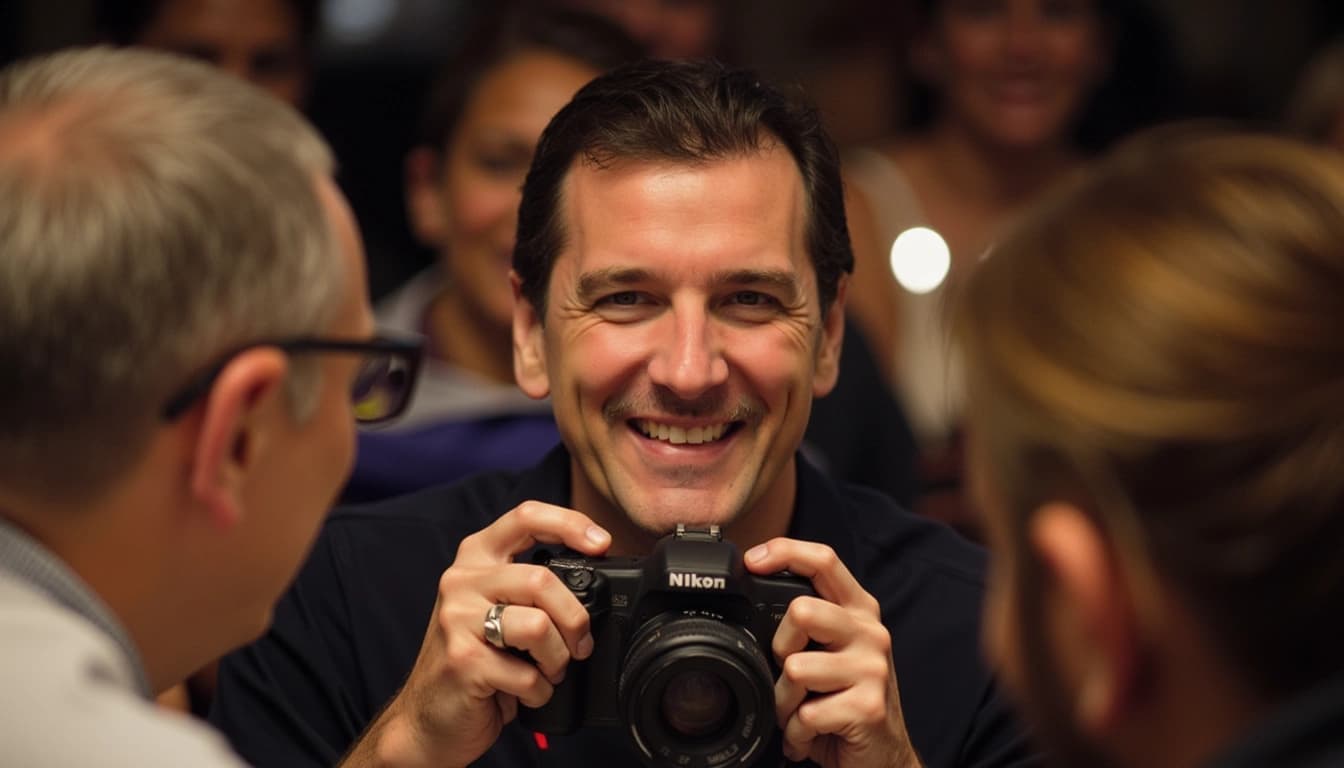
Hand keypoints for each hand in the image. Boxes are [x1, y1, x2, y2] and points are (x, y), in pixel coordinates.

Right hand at [342, 502, 610, 767]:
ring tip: (547, 671)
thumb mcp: (496, 608)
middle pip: (542, 580)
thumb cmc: (474, 661)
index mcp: (475, 558)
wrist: (428, 721)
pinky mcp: (463, 661)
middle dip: (575, 620)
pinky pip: (527, 674)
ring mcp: (457, 620)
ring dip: (558, 659)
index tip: (602, 543)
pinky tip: (525, 694)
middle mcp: (461, 581)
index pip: (525, 517)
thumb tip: (593, 579)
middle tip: (579, 645)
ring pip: (538, 626)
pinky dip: (540, 692)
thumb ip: (530, 587)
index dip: (570, 524)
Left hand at [744, 538, 921, 767]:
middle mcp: (870, 632)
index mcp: (858, 611)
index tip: (752, 561)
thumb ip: (808, 624)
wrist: (882, 759)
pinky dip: (797, 733)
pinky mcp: (868, 707)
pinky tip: (811, 735)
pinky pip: (805, 714)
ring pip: (795, 668)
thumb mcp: (831, 652)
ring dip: (784, 702)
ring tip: (800, 712)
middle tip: (789, 674)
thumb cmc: (846, 701)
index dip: (785, 551)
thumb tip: (756, 594)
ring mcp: (873, 669)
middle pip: (802, 610)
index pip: (825, 560)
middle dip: (779, 648)